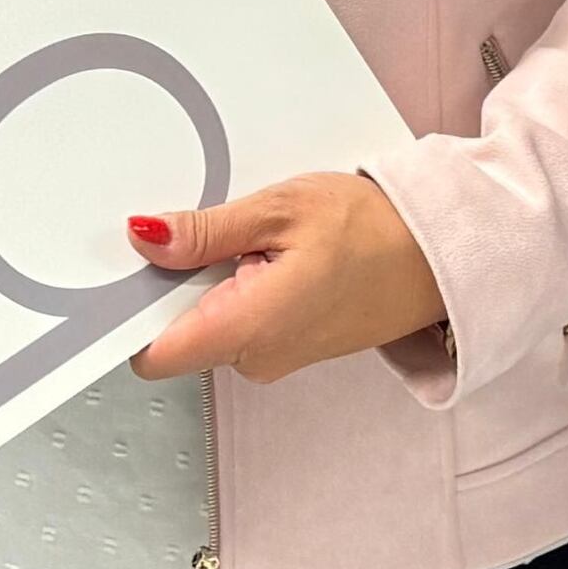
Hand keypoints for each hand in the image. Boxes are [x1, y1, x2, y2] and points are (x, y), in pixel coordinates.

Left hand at [127, 172, 447, 383]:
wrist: (437, 258)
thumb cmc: (374, 232)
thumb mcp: (279, 210)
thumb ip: (205, 232)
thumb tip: (146, 238)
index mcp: (246, 329)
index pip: (152, 352)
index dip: (130, 312)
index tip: (131, 270)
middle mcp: (254, 358)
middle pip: (174, 333)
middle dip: (175, 285)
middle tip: (209, 233)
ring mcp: (270, 358)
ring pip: (206, 325)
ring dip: (211, 283)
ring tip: (252, 240)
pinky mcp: (285, 348)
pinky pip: (237, 322)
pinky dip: (238, 289)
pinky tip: (268, 256)